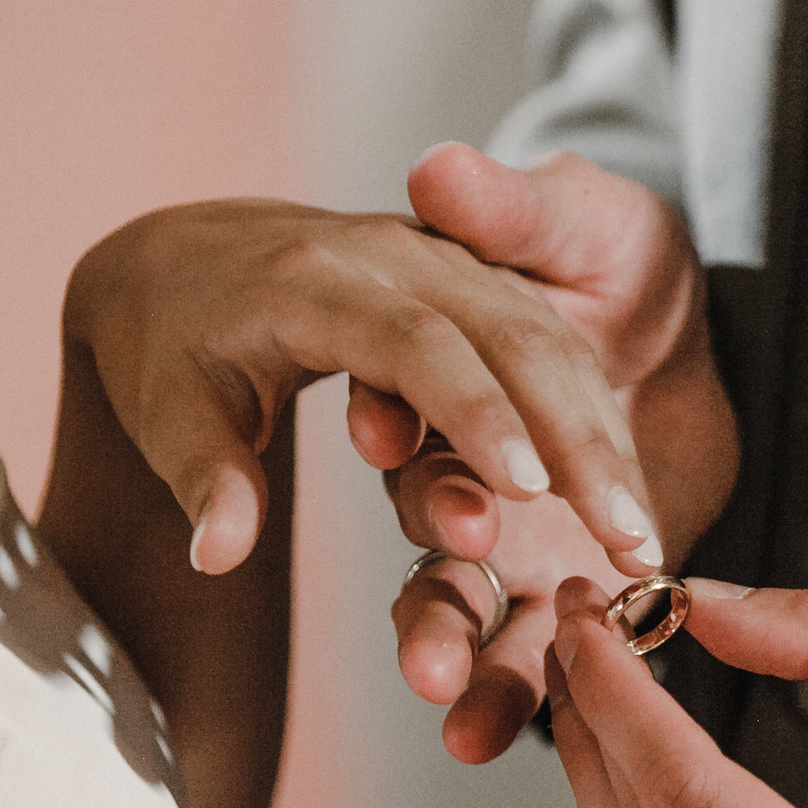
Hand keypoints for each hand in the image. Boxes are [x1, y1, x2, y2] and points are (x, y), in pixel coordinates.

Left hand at [62, 196, 660, 575]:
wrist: (194, 253)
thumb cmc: (175, 341)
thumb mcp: (166, 403)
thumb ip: (204, 473)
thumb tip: (218, 553)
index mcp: (317, 282)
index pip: (413, 346)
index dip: (472, 413)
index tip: (522, 488)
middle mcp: (400, 265)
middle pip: (512, 342)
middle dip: (574, 441)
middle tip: (622, 538)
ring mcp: (452, 272)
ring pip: (553, 348)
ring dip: (603, 445)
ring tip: (641, 544)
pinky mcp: (484, 294)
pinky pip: (557, 354)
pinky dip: (599, 431)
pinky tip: (633, 511)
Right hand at [385, 145, 736, 762]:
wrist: (697, 346)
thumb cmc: (627, 266)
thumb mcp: (587, 222)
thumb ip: (518, 207)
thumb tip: (435, 168)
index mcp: (451, 370)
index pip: (417, 392)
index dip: (400, 412)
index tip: (387, 432)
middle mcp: (460, 461)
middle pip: (425, 505)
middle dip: (431, 534)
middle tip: (456, 547)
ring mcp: (502, 537)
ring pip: (454, 598)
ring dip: (443, 644)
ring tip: (441, 691)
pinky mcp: (554, 594)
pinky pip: (524, 661)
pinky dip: (505, 704)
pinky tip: (489, 743)